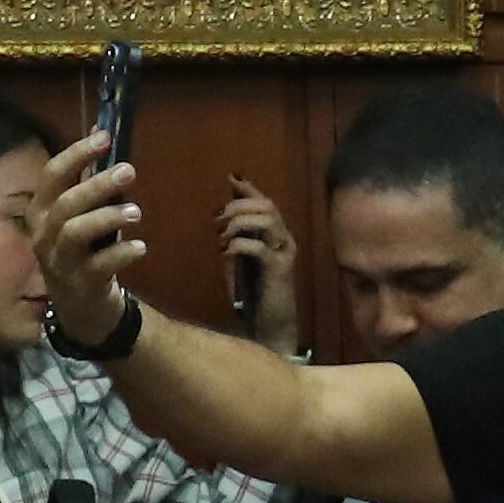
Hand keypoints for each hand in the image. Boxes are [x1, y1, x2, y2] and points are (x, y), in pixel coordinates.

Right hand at [29, 129, 145, 344]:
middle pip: (65, 203)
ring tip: (136, 212)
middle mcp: (44, 235)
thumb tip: (106, 144)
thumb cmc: (83, 253)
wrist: (82, 308)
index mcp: (42, 212)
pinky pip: (99, 266)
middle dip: (96, 185)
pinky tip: (140, 246)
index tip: (103, 137)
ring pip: (75, 232)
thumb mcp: (79, 219)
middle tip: (129, 171)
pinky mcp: (80, 284)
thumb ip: (88, 188)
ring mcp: (60, 262)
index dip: (75, 155)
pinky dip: (121, 253)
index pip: (51, 177)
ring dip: (107, 217)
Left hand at [218, 178, 301, 352]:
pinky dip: (239, 245)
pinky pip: (259, 247)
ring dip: (239, 222)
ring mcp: (285, 254)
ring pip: (267, 221)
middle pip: (268, 206)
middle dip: (239, 205)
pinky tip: (225, 253)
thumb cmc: (255, 294)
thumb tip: (221, 215)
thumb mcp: (242, 260)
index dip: (249, 189)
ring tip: (222, 235)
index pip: (267, 202)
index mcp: (278, 235)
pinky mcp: (280, 270)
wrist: (271, 325)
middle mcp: (286, 240)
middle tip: (217, 217)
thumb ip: (237, 238)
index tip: (230, 177)